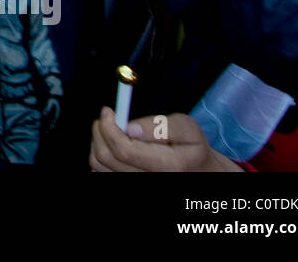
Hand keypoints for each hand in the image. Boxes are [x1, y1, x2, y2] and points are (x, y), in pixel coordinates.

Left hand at [90, 107, 239, 171]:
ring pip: (99, 165)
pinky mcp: (129, 185)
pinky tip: (114, 145)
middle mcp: (149, 179)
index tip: (108, 111)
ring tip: (112, 130)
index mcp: (167, 165)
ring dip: (99, 142)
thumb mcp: (187, 129)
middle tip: (107, 117)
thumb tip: (130, 127)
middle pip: (106, 158)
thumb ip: (160, 126)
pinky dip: (101, 155)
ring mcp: (137, 185)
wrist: (198, 173)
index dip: (109, 127)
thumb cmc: (192, 148)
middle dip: (100, 130)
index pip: (123, 150)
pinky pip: (101, 172)